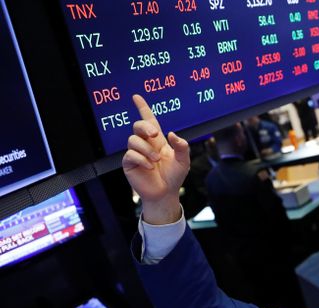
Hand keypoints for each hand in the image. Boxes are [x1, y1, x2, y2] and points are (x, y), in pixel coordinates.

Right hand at [121, 94, 189, 224]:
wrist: (165, 193)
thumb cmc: (174, 176)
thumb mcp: (183, 160)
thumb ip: (182, 147)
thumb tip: (172, 134)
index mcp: (158, 140)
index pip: (149, 120)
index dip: (142, 108)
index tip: (136, 97)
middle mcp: (145, 144)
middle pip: (138, 126)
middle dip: (145, 127)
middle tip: (155, 135)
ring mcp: (136, 153)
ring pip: (133, 140)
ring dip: (147, 149)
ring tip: (156, 161)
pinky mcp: (129, 163)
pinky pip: (131, 154)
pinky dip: (142, 159)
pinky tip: (150, 167)